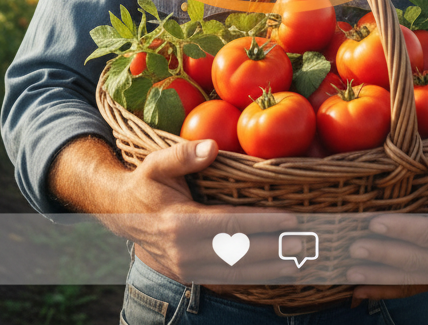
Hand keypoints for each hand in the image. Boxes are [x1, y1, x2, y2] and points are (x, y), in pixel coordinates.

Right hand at [98, 140, 296, 283]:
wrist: (120, 215)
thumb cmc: (145, 183)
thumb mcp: (156, 164)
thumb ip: (183, 155)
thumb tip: (212, 146)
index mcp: (180, 222)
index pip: (230, 225)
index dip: (263, 223)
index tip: (291, 219)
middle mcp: (185, 252)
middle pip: (239, 254)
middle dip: (275, 250)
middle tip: (306, 243)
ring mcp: (188, 269)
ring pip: (236, 273)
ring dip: (270, 270)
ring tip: (300, 262)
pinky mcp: (191, 277)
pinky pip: (227, 281)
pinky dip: (254, 279)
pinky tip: (276, 274)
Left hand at [348, 159, 427, 301]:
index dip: (401, 230)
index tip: (375, 223)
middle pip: (412, 260)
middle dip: (381, 254)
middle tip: (353, 246)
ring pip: (405, 280)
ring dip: (376, 277)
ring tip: (348, 272)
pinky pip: (406, 290)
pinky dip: (382, 291)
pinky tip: (357, 292)